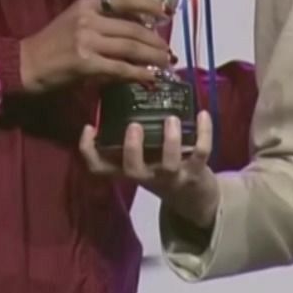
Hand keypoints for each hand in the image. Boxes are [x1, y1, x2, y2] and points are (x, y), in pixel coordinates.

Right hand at [19, 0, 171, 93]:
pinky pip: (119, 68)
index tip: (166, 12)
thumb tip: (137, 31)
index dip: (148, 4)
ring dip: (151, 56)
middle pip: (132, 27)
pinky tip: (149, 77)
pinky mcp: (85, 63)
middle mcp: (88, 19)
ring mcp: (87, 40)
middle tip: (168, 50)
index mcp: (86, 5)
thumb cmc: (51, 44)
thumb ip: (103, 23)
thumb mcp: (76, 22)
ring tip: (165, 62)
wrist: (25, 64)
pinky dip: (138, 73)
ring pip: (129, 47)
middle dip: (154, 40)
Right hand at [80, 111, 220, 230]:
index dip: (89, 151)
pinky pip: (200, 153)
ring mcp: (172, 177)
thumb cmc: (160, 169)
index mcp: (128, 169)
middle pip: (132, 170)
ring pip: (168, 163)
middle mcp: (147, 176)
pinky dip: (204, 133)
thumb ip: (132, 137)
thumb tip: (123, 95)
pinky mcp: (195, 173)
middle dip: (132, 148)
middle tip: (134, 124)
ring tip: (171, 118)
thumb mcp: (142, 157)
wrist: (193, 197)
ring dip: (170, 140)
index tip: (89, 127)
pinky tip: (203, 114)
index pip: (100, 168)